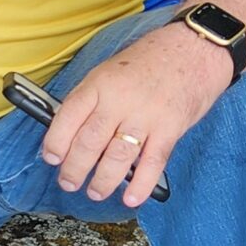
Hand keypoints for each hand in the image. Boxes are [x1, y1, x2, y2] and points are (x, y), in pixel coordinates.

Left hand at [42, 26, 232, 207]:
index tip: (50, 158)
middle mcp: (119, 101)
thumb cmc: (150, 60)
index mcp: (99, 84)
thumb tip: (72, 131)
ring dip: (102, 181)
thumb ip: (93, 99)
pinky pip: (152, 162)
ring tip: (94, 192)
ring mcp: (146, 115)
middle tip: (68, 182)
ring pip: (116, 157)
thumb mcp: (110, 70)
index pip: (68, 117)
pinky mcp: (171, 128)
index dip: (55, 142)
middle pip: (89, 141)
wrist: (195, 47)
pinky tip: (130, 197)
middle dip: (74, 168)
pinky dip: (140, 184)